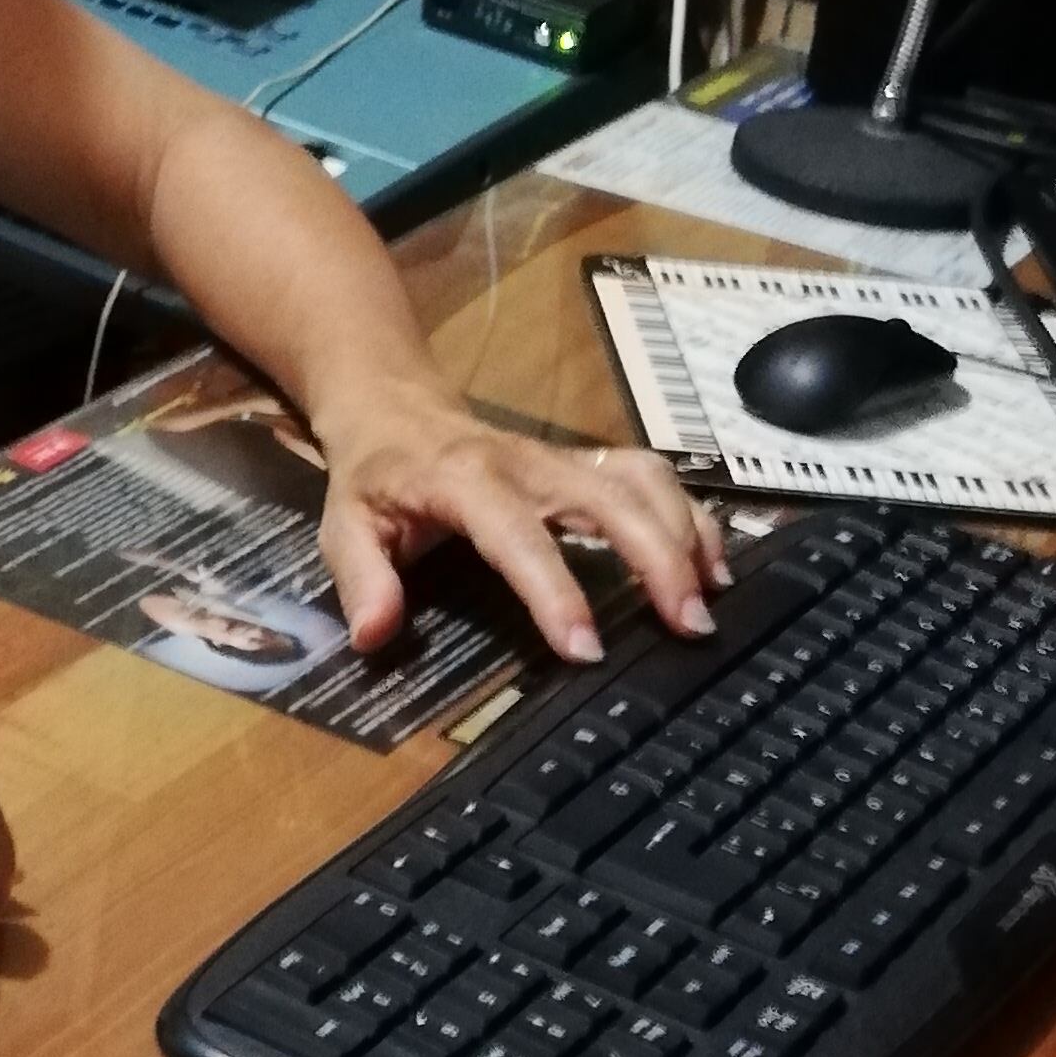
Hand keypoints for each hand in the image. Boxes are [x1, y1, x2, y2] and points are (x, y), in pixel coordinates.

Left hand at [311, 380, 724, 663]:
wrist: (393, 408)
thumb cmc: (373, 478)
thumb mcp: (345, 526)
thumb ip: (360, 579)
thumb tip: (375, 635)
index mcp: (464, 481)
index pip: (518, 537)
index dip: (554, 591)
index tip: (585, 648)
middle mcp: (527, 463)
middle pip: (609, 497)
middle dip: (657, 559)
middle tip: (688, 626)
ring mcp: (563, 457)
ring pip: (642, 481)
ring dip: (686, 534)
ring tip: (710, 598)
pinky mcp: (586, 461)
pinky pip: (649, 477)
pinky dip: (688, 515)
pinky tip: (709, 564)